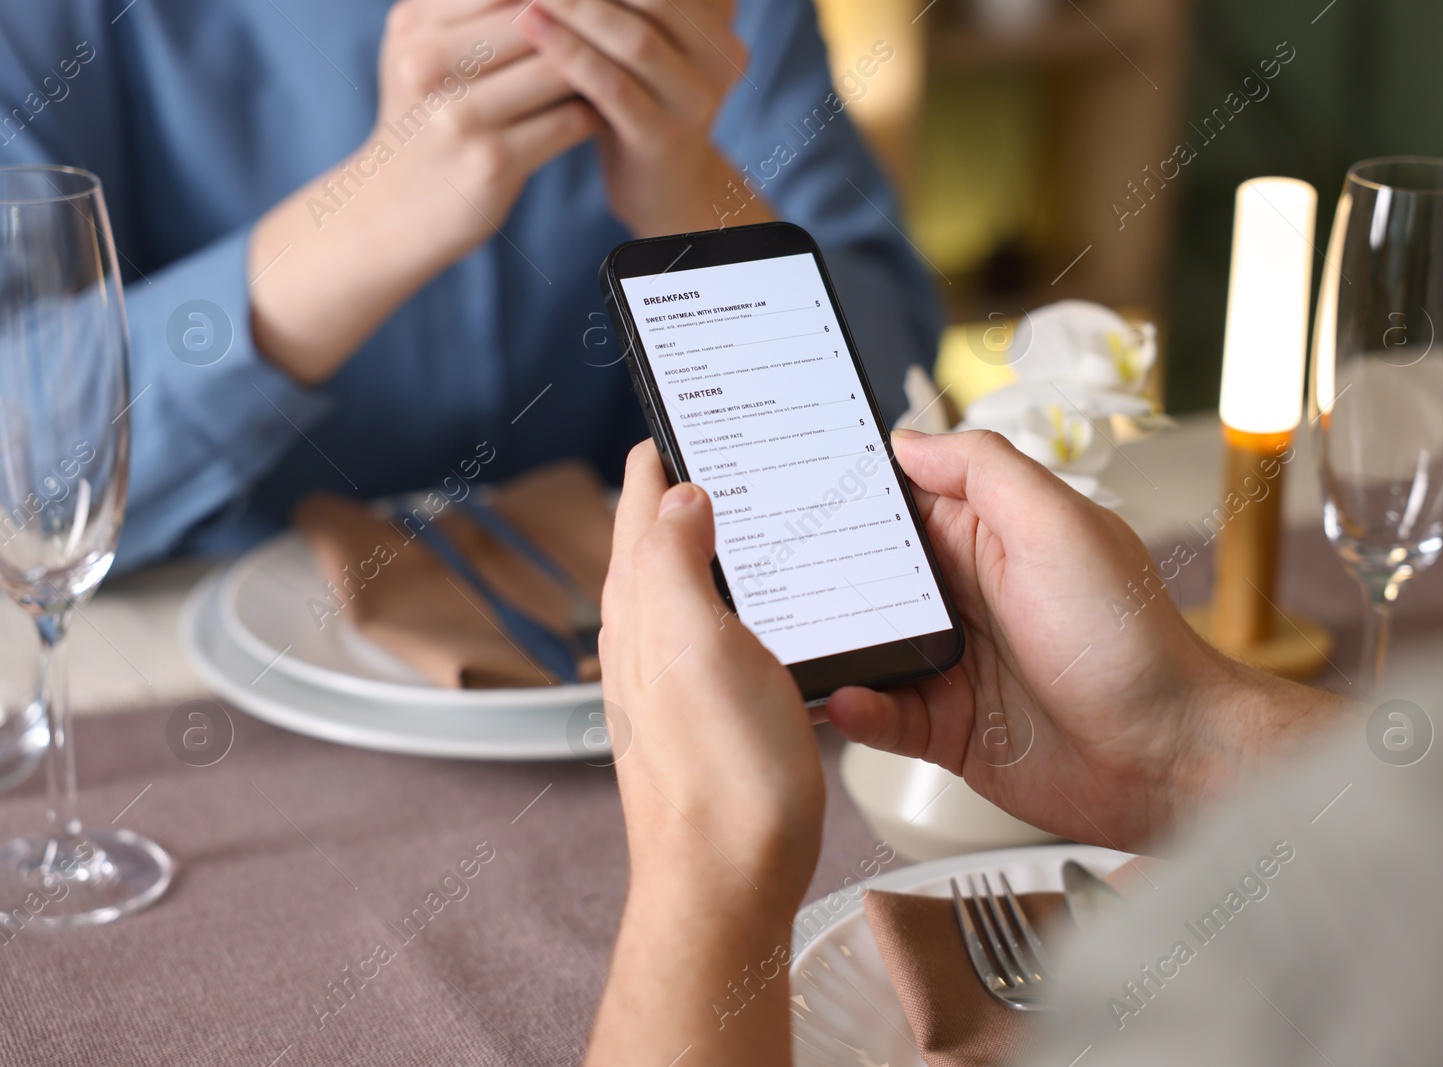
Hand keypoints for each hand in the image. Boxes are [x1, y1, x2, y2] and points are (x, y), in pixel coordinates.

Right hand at [367, 0, 597, 256]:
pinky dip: (595, 111)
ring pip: (558, 69)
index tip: (595, 1)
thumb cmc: (423, 118)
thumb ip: (466, 9)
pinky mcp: (494, 162)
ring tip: (622, 64)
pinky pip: (570, 121)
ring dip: (597, 67)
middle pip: (535, 18)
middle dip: (583, 22)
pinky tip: (606, 110)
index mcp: (415, 26)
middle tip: (622, 25)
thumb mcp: (422, 51)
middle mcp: (430, 66)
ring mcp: (462, 117)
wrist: (393, 211)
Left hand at [518, 0, 774, 235]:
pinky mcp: (663, 138)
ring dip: (577, 5)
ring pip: (636, 38)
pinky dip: (569, 53)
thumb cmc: (636, 96)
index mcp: (717, 20)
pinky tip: (530, 27)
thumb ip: (619, 0)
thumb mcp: (637, 33)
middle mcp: (721, 54)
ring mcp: (697, 99)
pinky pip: (613, 87)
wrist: (661, 188)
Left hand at [585, 441, 821, 1065]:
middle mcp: (646, 642)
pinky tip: (758, 610)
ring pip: (681, 589)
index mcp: (642, 611)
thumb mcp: (697, 644)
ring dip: (702, 543)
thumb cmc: (719, 778)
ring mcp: (672, 681)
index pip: (641, 509)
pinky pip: (712, 634)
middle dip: (677, 491)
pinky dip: (730, 601)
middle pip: (654, 543)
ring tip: (734, 510)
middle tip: (709, 448)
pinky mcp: (707, 716)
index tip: (675, 414)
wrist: (726, 883)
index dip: (659, 458)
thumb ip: (677, 561)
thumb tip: (679, 496)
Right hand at [826, 430, 1349, 850]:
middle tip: (764, 571)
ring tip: (786, 643)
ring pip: (864, 647)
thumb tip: (908, 439)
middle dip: (818, 573)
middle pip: (868, 576)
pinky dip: (856, 709)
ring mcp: (952, 665)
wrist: (1165, 758)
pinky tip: (844, 700)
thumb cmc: (1129, 639)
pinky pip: (882, 716)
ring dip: (829, 645)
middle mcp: (965, 597)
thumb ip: (985, 471)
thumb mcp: (1059, 527)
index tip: (789, 484)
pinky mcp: (946, 728)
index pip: (902, 502)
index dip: (849, 494)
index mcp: (990, 537)